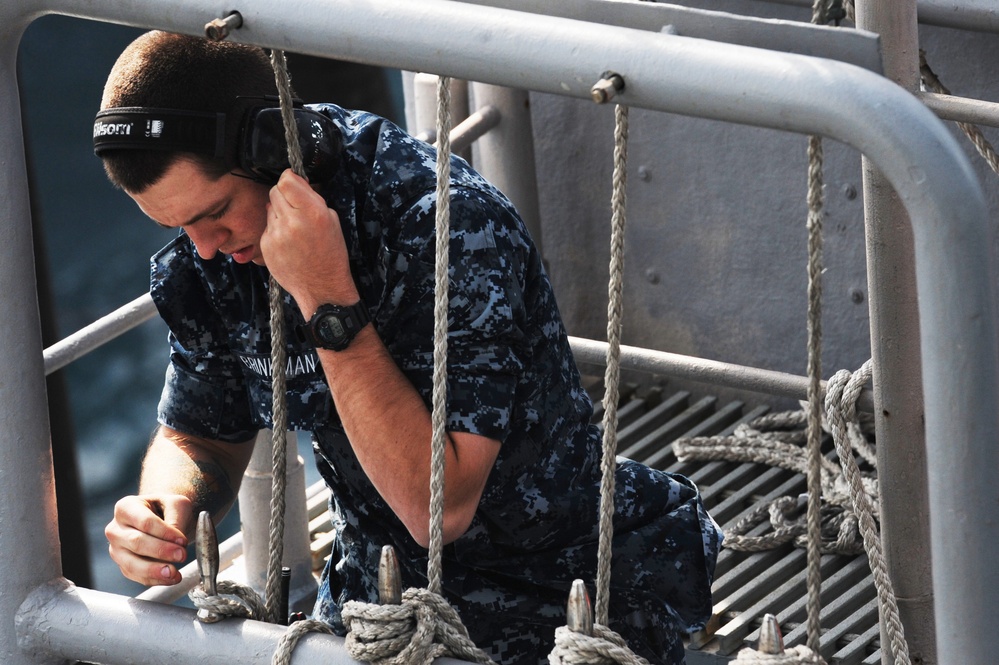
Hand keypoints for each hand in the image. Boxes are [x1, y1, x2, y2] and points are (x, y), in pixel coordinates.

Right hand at [105, 494, 192, 585]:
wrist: (163, 518)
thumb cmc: (168, 509)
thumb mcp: (176, 505)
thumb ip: (176, 521)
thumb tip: (176, 544)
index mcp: (126, 507)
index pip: (145, 522)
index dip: (165, 533)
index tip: (182, 540)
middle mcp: (115, 529)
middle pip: (137, 543)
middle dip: (161, 551)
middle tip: (182, 555)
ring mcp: (116, 549)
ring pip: (132, 564)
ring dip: (155, 571)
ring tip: (174, 573)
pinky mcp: (123, 565)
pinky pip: (136, 576)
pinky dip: (154, 579)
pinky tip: (170, 578)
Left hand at [261, 169, 358, 316]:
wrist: (322, 288)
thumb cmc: (331, 255)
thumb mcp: (332, 221)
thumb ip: (313, 200)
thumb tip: (297, 183)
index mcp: (313, 212)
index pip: (287, 180)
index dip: (290, 178)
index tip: (293, 182)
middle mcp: (292, 221)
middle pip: (275, 191)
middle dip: (285, 195)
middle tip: (296, 207)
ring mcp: (276, 234)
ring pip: (270, 208)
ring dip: (280, 213)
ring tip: (294, 229)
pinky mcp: (266, 246)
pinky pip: (267, 227)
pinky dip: (276, 230)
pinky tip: (289, 243)